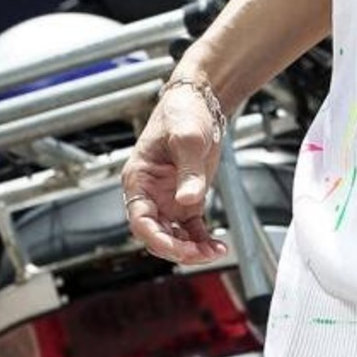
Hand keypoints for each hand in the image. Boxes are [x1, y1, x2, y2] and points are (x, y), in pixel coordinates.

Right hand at [121, 83, 227, 266]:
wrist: (200, 102)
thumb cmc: (183, 112)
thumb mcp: (187, 139)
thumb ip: (189, 171)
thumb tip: (188, 200)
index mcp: (139, 179)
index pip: (140, 220)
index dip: (156, 239)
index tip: (178, 248)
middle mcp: (150, 193)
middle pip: (156, 234)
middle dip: (177, 249)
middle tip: (201, 254)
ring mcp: (168, 198)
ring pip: (173, 235)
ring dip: (190, 249)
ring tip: (213, 252)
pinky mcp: (187, 199)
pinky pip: (190, 228)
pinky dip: (201, 240)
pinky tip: (217, 246)